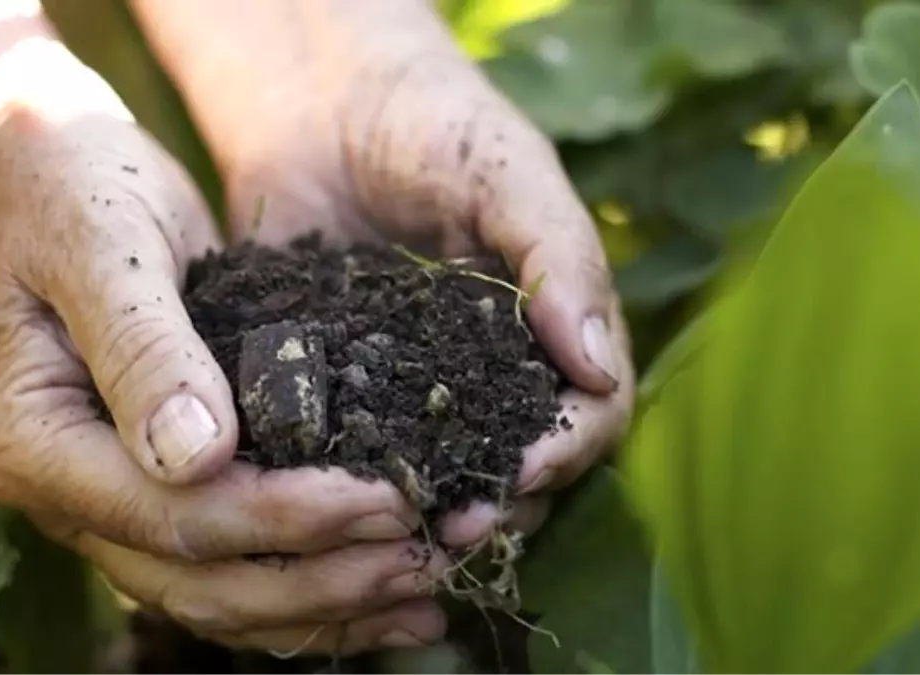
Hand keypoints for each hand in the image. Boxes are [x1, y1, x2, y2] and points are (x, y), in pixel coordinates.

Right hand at [0, 44, 448, 653]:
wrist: (51, 173)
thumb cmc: (75, 189)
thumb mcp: (107, 246)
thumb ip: (144, 349)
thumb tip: (198, 459)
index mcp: (32, 443)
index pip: (168, 515)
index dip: (282, 519)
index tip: (386, 499)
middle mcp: (64, 498)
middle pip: (199, 581)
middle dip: (322, 580)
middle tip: (427, 557)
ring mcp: (109, 507)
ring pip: (222, 597)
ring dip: (328, 605)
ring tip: (429, 593)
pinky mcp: (160, 494)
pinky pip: (235, 569)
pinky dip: (312, 591)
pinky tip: (391, 594)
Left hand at [133, 0, 636, 546]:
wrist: (321, 98)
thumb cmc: (435, 120)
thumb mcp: (508, 174)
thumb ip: (559, 258)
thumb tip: (598, 369)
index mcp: (554, 331)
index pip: (591, 414)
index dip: (566, 451)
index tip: (522, 471)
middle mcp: (494, 373)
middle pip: (521, 466)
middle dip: (497, 503)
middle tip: (452, 530)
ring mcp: (419, 387)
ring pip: (442, 475)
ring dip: (428, 513)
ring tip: (395, 536)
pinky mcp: (344, 388)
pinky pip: (357, 448)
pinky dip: (351, 482)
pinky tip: (326, 502)